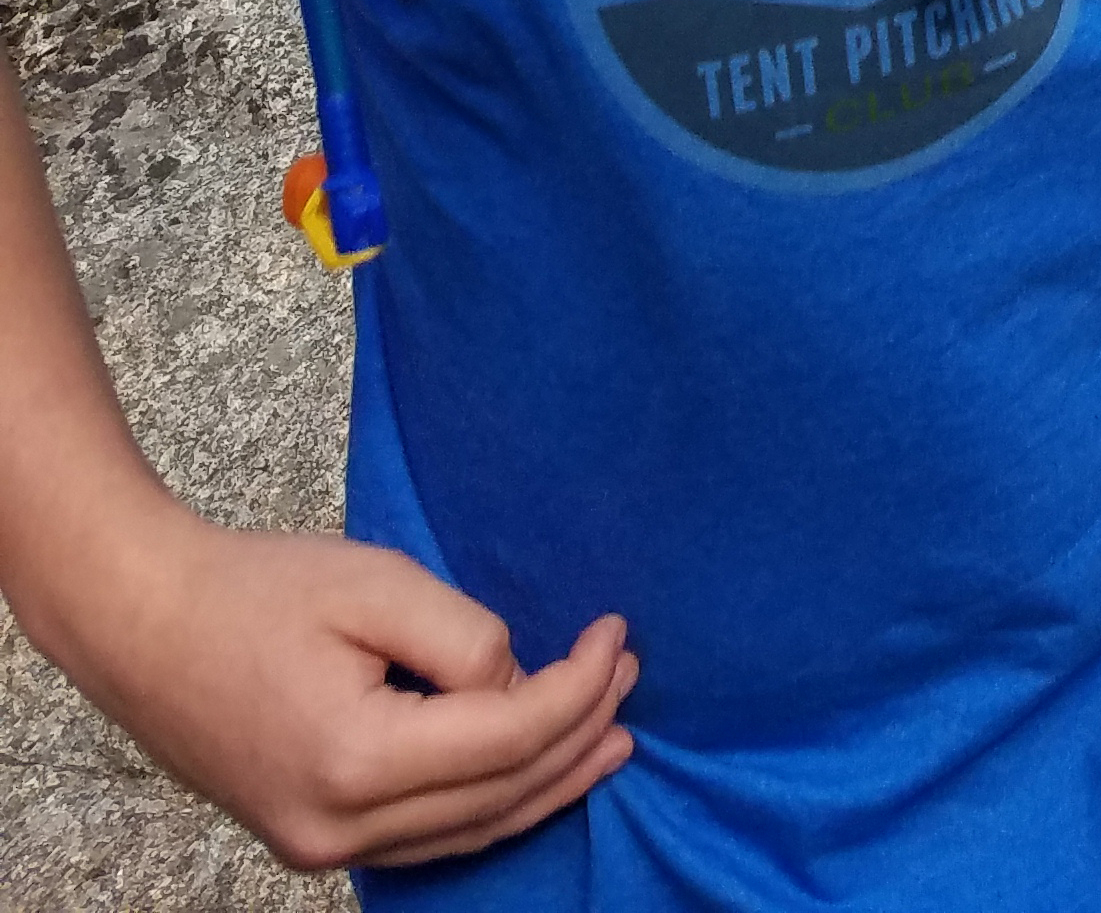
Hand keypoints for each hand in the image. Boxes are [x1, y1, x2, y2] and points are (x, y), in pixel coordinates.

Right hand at [46, 504, 630, 873]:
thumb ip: (467, 639)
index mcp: (356, 760)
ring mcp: (318, 845)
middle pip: (501, 793)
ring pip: (471, 831)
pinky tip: (538, 775)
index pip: (511, 737)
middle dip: (580, 732)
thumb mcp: (378, 586)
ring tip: (614, 734)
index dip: (580, 686)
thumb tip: (520, 684)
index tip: (617, 633)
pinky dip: (493, 806)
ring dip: (551, 781)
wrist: (141, 624)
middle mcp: (338, 825)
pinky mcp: (309, 840)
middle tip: (629, 672)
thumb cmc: (255, 591)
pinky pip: (428, 839)